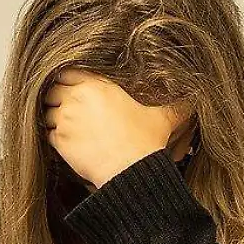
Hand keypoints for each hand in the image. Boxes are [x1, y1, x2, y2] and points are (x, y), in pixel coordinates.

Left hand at [43, 69, 187, 187]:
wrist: (131, 172)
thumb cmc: (145, 143)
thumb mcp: (163, 117)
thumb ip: (176, 103)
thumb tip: (195, 98)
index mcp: (98, 85)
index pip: (68, 71)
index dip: (69, 79)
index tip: (73, 88)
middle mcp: (77, 98)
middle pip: (53, 89)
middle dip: (57, 97)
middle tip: (68, 109)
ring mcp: (66, 119)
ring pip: (47, 112)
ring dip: (54, 118)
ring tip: (68, 127)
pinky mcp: (60, 141)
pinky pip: (47, 134)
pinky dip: (54, 138)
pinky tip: (68, 143)